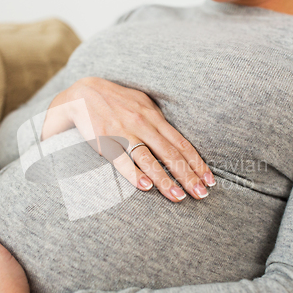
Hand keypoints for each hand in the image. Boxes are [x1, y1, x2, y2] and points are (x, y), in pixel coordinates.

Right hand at [41, 77, 215, 202]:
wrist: (83, 94)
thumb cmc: (117, 101)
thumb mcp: (142, 104)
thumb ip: (159, 121)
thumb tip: (177, 138)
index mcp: (154, 117)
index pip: (181, 143)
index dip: (197, 163)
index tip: (209, 180)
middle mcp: (142, 125)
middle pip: (170, 154)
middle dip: (188, 176)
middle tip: (202, 194)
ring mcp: (124, 133)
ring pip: (149, 159)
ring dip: (166, 180)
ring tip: (179, 197)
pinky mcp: (106, 141)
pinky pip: (122, 160)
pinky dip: (134, 174)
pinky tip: (146, 187)